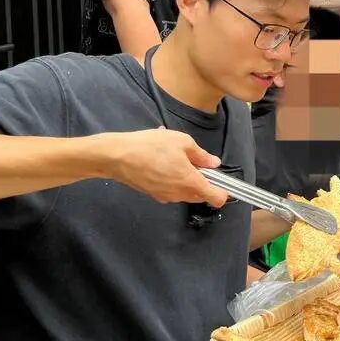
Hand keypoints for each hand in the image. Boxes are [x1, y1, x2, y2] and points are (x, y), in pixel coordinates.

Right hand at [102, 128, 228, 206]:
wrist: (116, 156)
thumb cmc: (151, 146)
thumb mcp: (182, 142)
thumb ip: (201, 155)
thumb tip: (214, 162)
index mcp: (191, 182)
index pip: (216, 198)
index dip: (223, 192)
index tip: (221, 181)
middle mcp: (179, 194)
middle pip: (200, 195)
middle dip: (203, 182)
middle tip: (194, 161)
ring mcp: (165, 196)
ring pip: (185, 192)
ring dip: (186, 179)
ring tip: (174, 157)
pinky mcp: (153, 194)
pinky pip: (170, 189)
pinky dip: (172, 179)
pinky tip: (162, 161)